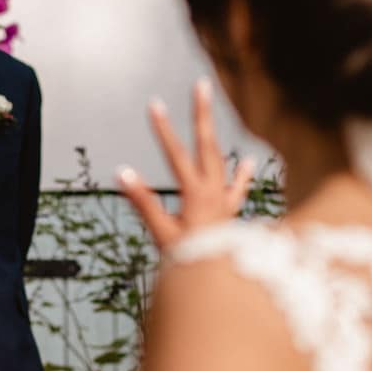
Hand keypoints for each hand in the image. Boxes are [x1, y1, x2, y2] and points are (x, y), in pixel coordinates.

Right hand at [118, 79, 255, 250]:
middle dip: (201, 114)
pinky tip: (248, 162)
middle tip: (201, 85)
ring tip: (214, 113)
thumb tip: (122, 173)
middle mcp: (215, 192)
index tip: (154, 104)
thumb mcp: (163, 234)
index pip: (177, 154)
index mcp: (197, 195)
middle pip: (207, 145)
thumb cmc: (191, 263)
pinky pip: (238, 188)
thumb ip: (143, 202)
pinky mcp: (230, 214)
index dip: (164, 129)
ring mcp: (225, 201)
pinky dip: (242, 173)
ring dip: (215, 136)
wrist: (222, 285)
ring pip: (222, 160)